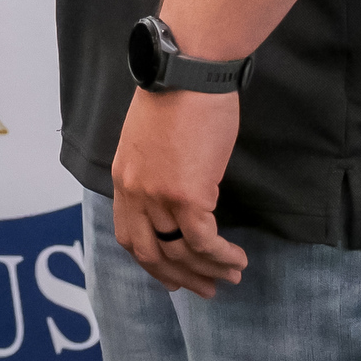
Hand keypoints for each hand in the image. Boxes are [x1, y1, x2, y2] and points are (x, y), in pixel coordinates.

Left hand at [108, 88, 249, 295]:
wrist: (188, 69)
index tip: (171, 275)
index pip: (128, 235)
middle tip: (204, 290)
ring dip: (207, 271)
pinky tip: (237, 259)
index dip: (150, 261)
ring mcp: (157, 197)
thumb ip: (156, 167)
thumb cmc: (179, 93)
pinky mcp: (187, 196)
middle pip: (149, 253)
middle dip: (177, 277)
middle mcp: (134, 192)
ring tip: (231, 276)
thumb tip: (177, 186)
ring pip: (179, 252)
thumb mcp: (152, 135)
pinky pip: (203, 241)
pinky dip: (220, 256)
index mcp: (123, 177)